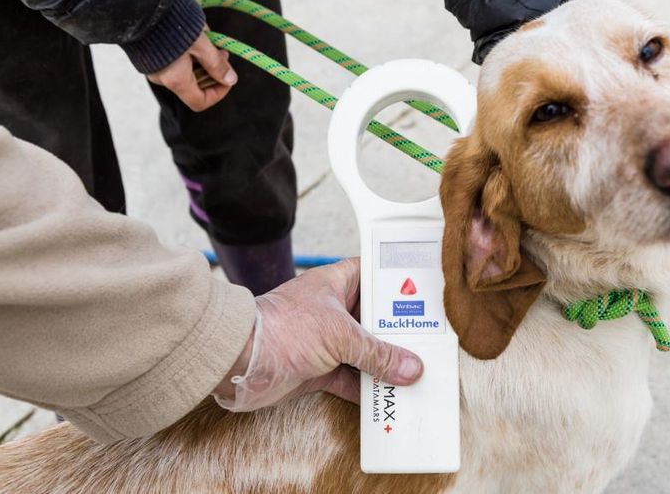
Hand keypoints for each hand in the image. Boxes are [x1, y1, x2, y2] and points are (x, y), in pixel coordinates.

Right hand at [146, 31, 237, 111]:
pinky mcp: (150, 57)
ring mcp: (154, 69)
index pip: (200, 102)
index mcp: (175, 80)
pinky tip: (196, 39)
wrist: (141, 9)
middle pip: (195, 88)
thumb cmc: (171, 25)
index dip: (218, 93)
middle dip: (212, 73)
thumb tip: (231, 79)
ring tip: (210, 42)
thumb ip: (216, 64)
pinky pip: (174, 64)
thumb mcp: (201, 44)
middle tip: (222, 54)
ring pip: (186, 74)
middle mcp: (162, 79)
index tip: (227, 78)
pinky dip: (189, 56)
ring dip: (203, 63)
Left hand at [213, 258, 423, 411]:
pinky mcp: (317, 369)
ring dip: (386, 363)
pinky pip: (351, 379)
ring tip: (417, 370)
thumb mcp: (339, 335)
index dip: (397, 279)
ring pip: (365, 350)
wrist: (239, 362)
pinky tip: (388, 397)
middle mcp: (332, 309)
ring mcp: (325, 340)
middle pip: (375, 317)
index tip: (424, 289)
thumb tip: (411, 367)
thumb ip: (378, 353)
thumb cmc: (282, 329)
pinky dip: (367, 389)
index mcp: (336, 283)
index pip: (373, 273)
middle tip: (431, 337)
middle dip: (399, 330)